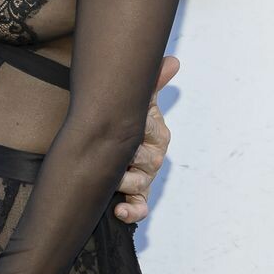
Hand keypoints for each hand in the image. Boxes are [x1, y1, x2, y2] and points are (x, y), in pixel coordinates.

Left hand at [113, 54, 177, 224]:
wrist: (100, 135)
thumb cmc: (123, 118)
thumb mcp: (137, 100)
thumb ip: (152, 81)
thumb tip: (173, 60)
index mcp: (157, 136)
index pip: (151, 136)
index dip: (132, 134)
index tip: (121, 129)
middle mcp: (153, 159)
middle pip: (144, 164)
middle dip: (124, 158)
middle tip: (106, 151)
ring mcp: (145, 179)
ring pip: (138, 186)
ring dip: (120, 181)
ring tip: (106, 172)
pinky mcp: (135, 198)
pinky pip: (140, 209)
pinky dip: (131, 212)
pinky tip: (119, 210)